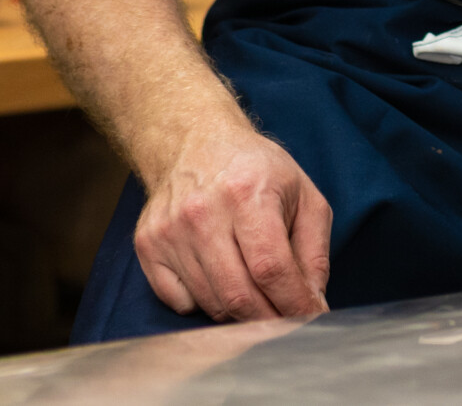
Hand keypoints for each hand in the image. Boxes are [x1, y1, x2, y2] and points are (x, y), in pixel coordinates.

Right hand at [134, 121, 331, 321]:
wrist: (195, 142)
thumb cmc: (257, 170)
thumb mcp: (303, 195)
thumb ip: (314, 252)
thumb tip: (313, 303)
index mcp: (248, 193)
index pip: (270, 268)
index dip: (293, 303)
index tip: (308, 318)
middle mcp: (203, 213)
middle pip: (237, 294)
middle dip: (268, 318)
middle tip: (286, 320)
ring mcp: (170, 231)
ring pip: (211, 303)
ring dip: (240, 312)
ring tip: (257, 292)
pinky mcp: (147, 246)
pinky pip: (180, 302)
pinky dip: (206, 303)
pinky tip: (220, 275)